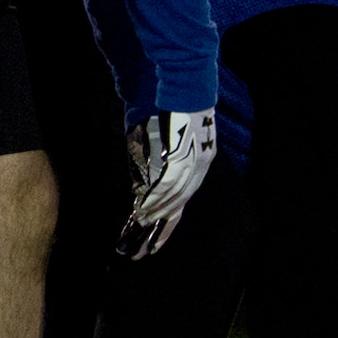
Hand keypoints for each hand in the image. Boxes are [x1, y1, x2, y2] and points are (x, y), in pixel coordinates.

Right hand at [118, 109, 216, 258]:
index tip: (157, 240)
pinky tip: (142, 211)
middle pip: (179, 205)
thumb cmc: (174, 109)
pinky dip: (154, 199)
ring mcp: (192, 163)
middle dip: (162, 228)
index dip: (169, 220)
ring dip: (155, 214)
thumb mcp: (168, 140)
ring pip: (173, 198)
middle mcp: (199, 168)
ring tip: (139, 230)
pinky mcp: (182, 156)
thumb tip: (139, 186)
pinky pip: (167, 184)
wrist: (186, 88)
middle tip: (147, 249)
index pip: (183, 200)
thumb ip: (155, 163)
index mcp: (198, 165)